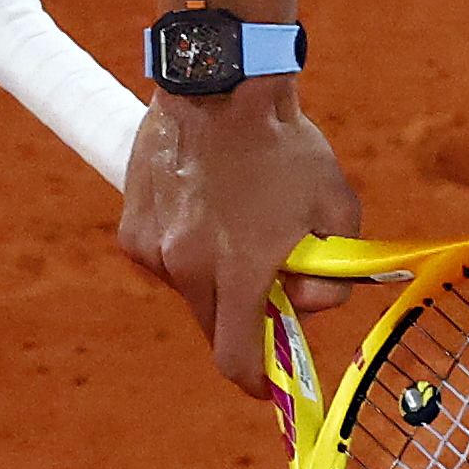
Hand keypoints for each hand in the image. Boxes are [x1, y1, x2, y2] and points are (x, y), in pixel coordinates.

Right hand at [118, 80, 366, 386]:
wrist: (220, 85)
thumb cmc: (287, 146)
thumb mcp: (336, 207)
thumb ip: (330, 271)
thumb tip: (307, 307)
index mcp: (239, 271)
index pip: (237, 358)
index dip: (255, 380)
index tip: (269, 383)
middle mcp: (187, 268)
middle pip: (213, 328)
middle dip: (242, 323)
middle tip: (267, 290)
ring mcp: (153, 249)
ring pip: (189, 292)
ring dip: (214, 281)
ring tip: (237, 228)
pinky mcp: (132, 228)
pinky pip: (164, 260)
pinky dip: (186, 252)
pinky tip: (205, 210)